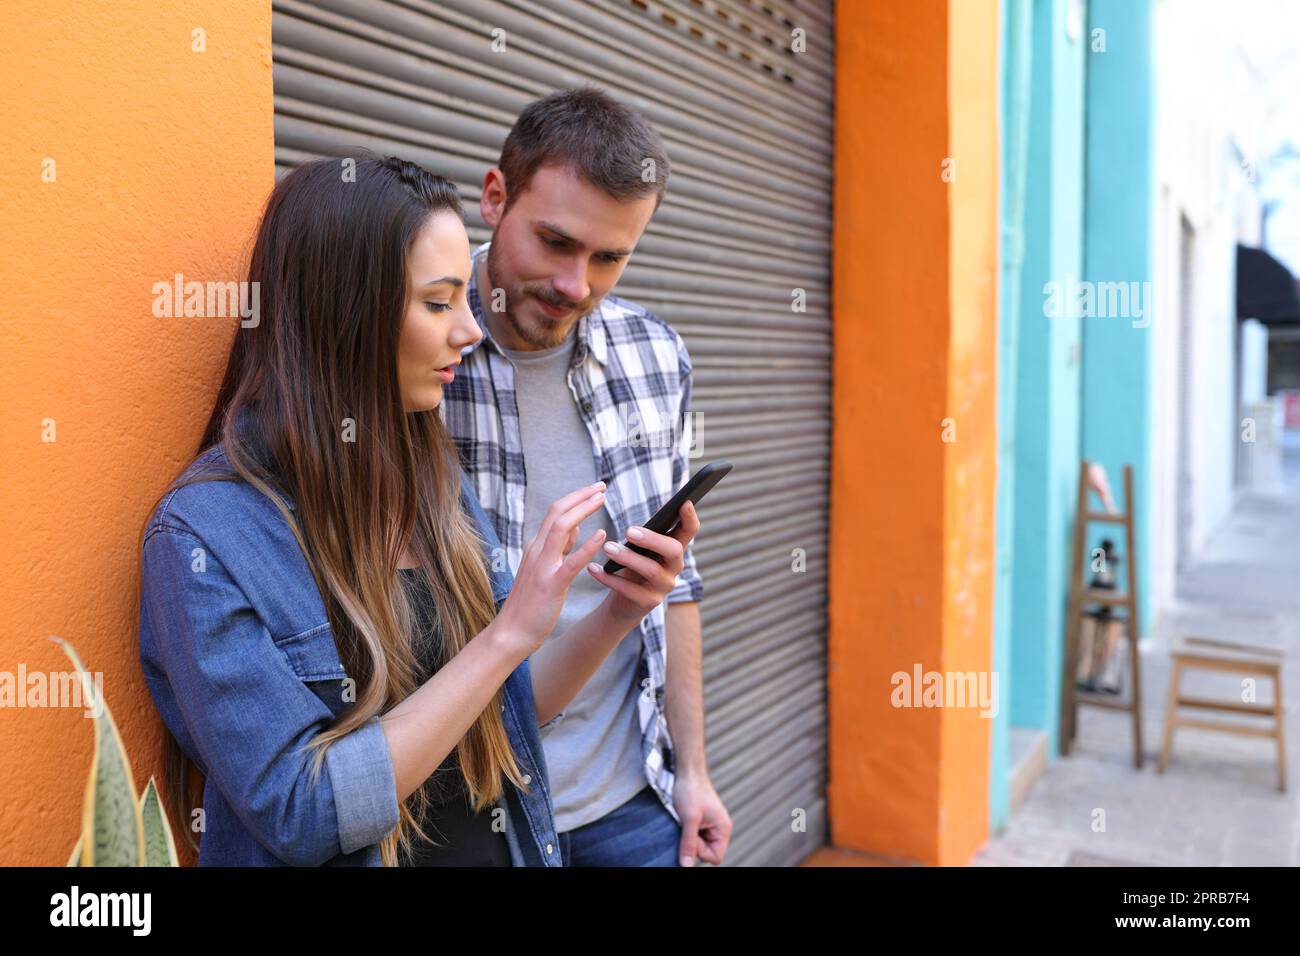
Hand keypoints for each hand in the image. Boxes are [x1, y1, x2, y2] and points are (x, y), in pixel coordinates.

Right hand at [492, 482, 607, 655]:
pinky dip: (586, 546)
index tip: (594, 490)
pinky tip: (602, 536)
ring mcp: (543, 566)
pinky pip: (570, 561)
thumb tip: (576, 527)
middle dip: (580, 496)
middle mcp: (537, 550)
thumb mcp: (543, 568)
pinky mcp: (551, 584)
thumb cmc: (530, 603)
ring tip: (602, 499)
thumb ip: (559, 547)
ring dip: (583, 510)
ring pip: (561, 528)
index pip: (555, 513)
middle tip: (601, 486)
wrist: (512, 632)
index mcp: (536, 547)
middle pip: (557, 512)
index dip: (575, 498)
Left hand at [586, 500, 699, 623]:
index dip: (690, 517)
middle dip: (652, 539)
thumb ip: (643, 536)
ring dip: (628, 557)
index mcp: (674, 549)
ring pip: (651, 570)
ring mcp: (664, 586)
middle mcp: (675, 567)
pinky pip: (630, 590)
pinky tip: (593, 568)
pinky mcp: (649, 603)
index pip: (689, 531)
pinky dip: (610, 578)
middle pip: (673, 550)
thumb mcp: (639, 549)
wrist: (622, 602)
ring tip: (607, 547)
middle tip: (628, 531)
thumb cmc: (631, 566)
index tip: (684, 502)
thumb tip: (635, 525)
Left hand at [673, 770, 731, 866]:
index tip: (692, 836)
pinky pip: (693, 836)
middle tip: (686, 826)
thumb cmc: (691, 790)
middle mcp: (719, 829)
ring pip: (698, 844)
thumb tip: (686, 866)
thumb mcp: (689, 819)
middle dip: (694, 843)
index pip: (715, 857)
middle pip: (706, 852)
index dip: (701, 851)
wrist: (686, 771)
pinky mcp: (700, 822)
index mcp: (723, 829)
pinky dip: (686, 831)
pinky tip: (683, 819)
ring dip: (688, 836)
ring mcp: (709, 825)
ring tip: (684, 820)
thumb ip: (689, 843)